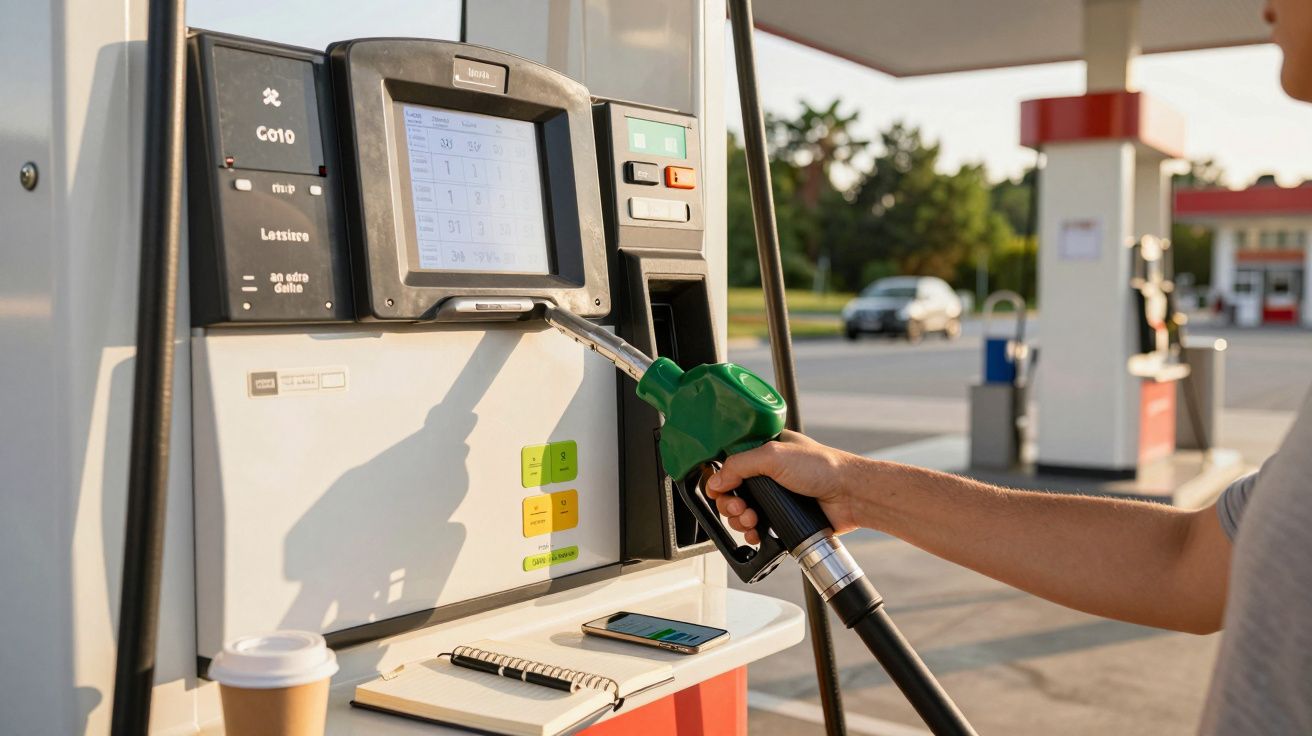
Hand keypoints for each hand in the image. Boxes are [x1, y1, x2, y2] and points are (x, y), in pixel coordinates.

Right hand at [704, 431, 864, 543]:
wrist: (851, 495)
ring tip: (752, 520)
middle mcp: (770, 474)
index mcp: (766, 452)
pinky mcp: (784, 518)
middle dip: (731, 504)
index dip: (721, 480)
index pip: (731, 465)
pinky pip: (758, 529)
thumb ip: (739, 465)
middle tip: (741, 508)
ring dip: (740, 520)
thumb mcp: (774, 455)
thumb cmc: (823, 468)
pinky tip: (756, 533)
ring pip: (743, 513)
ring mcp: (776, 498)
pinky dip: (752, 534)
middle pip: (733, 492)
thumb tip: (715, 481)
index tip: (720, 491)